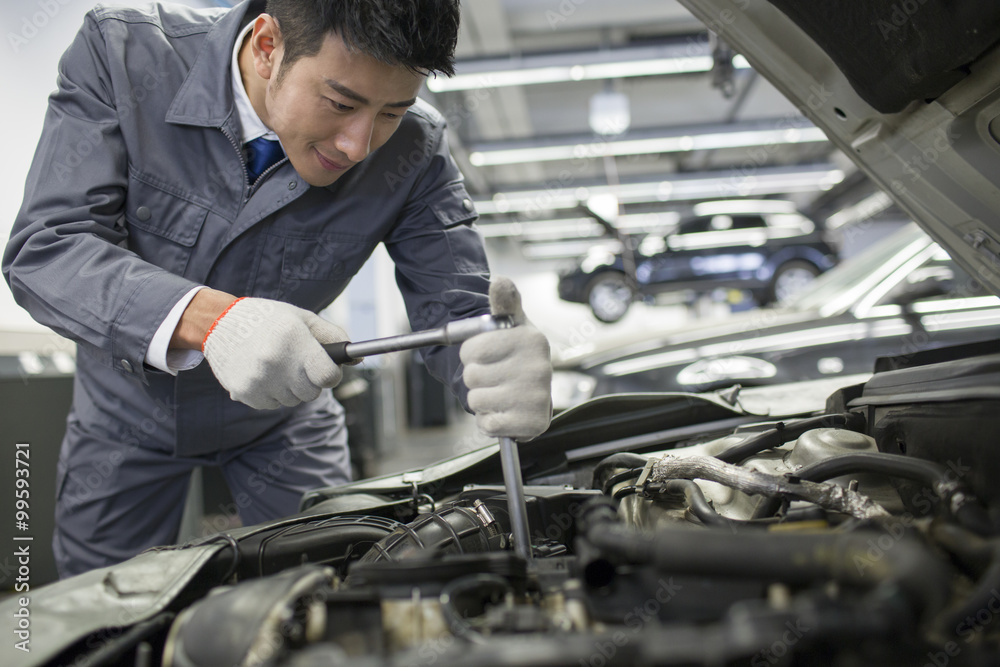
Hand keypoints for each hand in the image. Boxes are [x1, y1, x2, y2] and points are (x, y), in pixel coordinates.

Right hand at [202, 297, 347, 409]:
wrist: (220, 323)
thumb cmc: (268, 319)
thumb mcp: (302, 318)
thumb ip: (333, 335)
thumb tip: (357, 358)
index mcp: (294, 339)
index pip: (328, 376)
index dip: (331, 374)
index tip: (327, 369)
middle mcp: (275, 361)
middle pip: (312, 392)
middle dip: (310, 381)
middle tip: (299, 364)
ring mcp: (258, 379)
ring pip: (293, 401)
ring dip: (291, 388)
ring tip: (278, 366)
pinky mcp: (244, 392)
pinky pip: (272, 405)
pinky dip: (272, 394)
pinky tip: (263, 374)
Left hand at [460, 277, 552, 439]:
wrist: (532, 390)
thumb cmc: (516, 354)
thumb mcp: (510, 322)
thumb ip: (503, 300)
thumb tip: (500, 282)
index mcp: (531, 340)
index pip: (471, 349)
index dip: (471, 354)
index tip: (486, 354)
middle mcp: (538, 368)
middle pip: (471, 375)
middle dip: (476, 378)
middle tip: (494, 376)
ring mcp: (537, 397)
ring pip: (476, 400)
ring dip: (481, 399)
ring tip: (499, 393)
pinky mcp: (532, 423)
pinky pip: (488, 424)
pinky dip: (489, 420)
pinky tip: (503, 410)